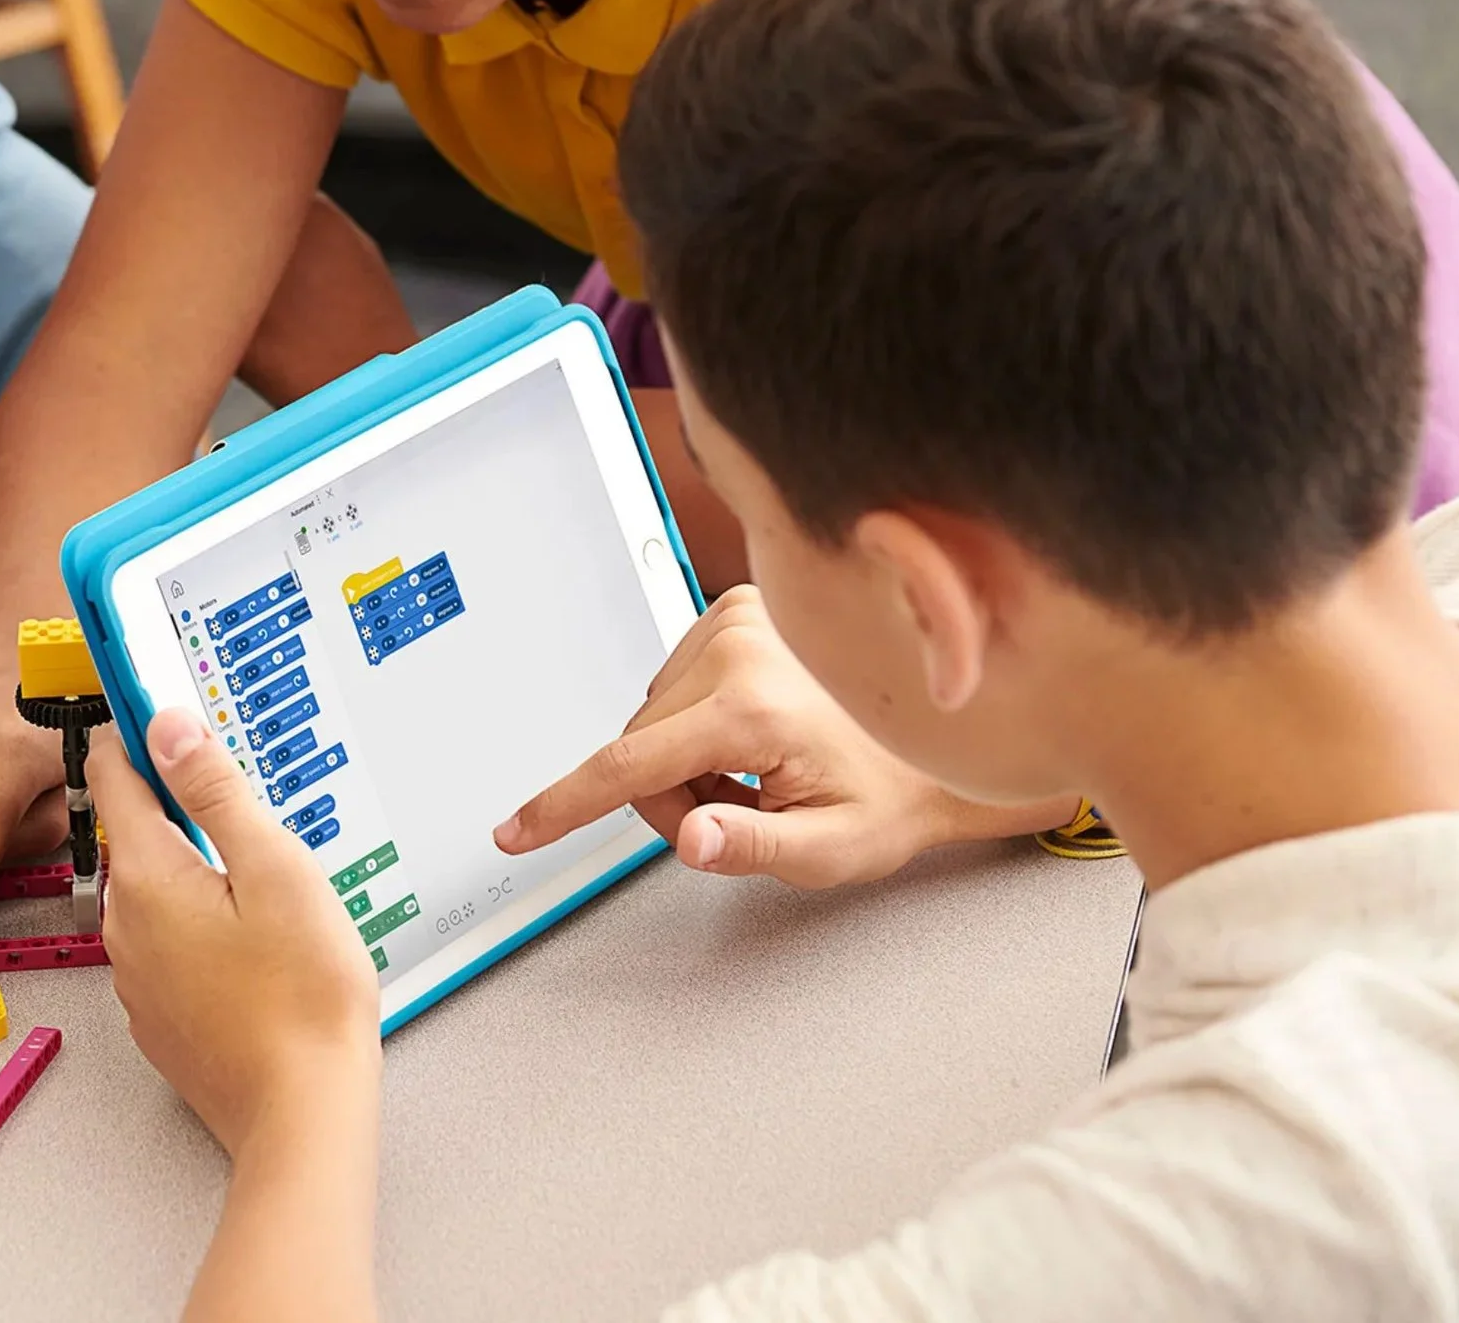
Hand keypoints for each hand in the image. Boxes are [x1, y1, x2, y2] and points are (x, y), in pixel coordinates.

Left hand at [86, 708, 379, 1159]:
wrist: (301, 1115)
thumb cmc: (302, 999)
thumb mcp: (276, 870)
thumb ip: (217, 791)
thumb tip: (168, 724)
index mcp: (146, 877)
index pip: (114, 775)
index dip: (138, 731)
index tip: (157, 702)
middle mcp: (124, 925)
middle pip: (136, 833)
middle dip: (180, 805)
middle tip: (241, 796)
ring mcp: (138, 975)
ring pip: (156, 891)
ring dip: (196, 870)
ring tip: (262, 878)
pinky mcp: (161, 1014)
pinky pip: (170, 943)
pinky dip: (202, 925)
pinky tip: (253, 941)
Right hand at [494, 586, 961, 889]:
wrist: (941, 741)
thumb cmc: (892, 795)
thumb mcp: (828, 850)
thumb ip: (752, 846)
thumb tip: (690, 836)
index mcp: (754, 708)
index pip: (631, 765)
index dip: (565, 806)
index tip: (517, 829)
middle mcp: (739, 648)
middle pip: (636, 742)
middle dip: (665, 796)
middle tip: (730, 819)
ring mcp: (738, 619)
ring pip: (651, 712)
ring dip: (681, 757)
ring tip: (750, 775)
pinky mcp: (738, 608)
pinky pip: (674, 681)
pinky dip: (695, 719)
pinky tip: (747, 735)